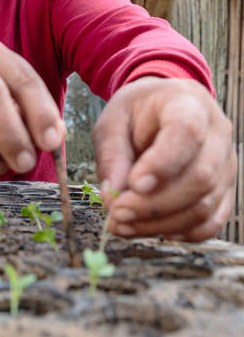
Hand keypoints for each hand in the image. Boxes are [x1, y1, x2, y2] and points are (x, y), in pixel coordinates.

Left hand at [92, 77, 236, 241]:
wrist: (161, 108)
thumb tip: (114, 195)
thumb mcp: (113, 121)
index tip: (134, 183)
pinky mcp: (225, 189)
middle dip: (155, 204)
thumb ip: (111, 154)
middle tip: (118, 212)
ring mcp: (226, 163)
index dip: (162, 163)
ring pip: (204, 205)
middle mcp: (217, 133)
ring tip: (122, 223)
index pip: (187, 132)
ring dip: (160, 223)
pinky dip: (181, 232)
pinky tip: (152, 228)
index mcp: (187, 103)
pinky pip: (212, 221)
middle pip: (200, 176)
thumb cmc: (138, 112)